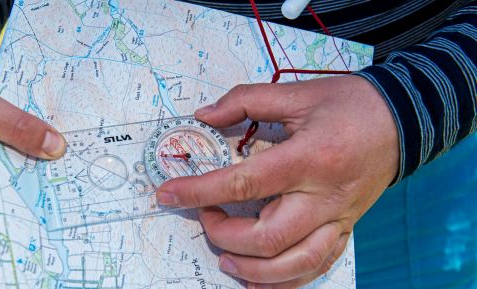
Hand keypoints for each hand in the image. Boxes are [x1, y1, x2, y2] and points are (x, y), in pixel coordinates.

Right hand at [0, 15, 65, 214]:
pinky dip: (38, 146)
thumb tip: (57, 148)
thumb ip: (12, 125)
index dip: (10, 221)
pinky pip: (19, 148)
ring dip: (41, 167)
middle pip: (3, 194)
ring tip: (79, 173)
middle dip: (35, 193)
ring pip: (16, 169)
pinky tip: (66, 148)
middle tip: (75, 195)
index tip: (49, 220)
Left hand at [156, 76, 398, 287]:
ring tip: (225, 258)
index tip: (167, 193)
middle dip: (224, 234)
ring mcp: (338, 219)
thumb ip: (245, 101)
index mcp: (308, 158)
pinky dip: (286, 281)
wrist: (404, 119)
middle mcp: (324, 197)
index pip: (244, 183)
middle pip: (267, 237)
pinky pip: (317, 267)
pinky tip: (260, 279)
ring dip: (252, 269)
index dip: (199, 191)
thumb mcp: (296, 93)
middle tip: (206, 218)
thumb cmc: (349, 103)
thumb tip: (203, 116)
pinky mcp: (345, 228)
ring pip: (294, 265)